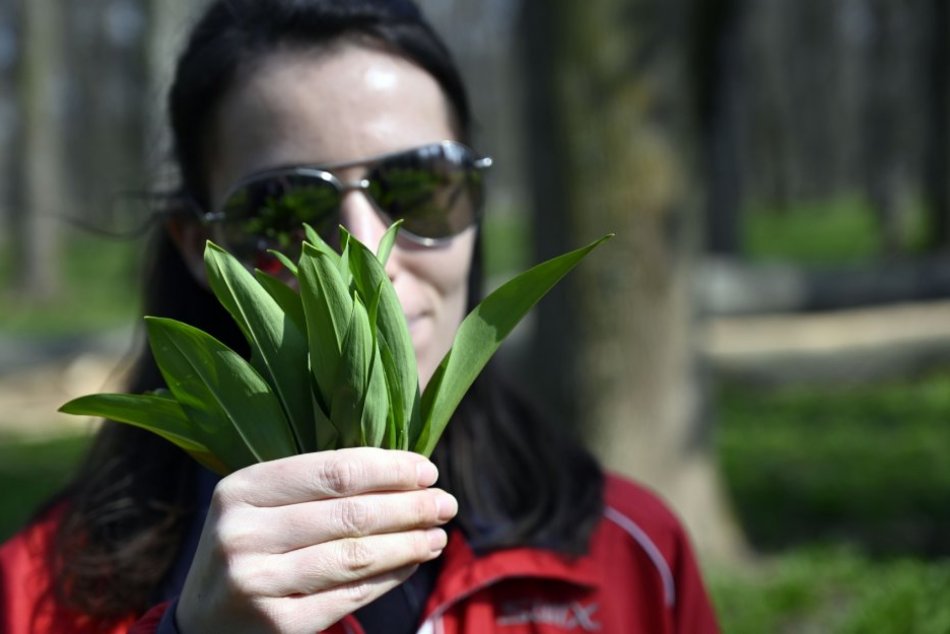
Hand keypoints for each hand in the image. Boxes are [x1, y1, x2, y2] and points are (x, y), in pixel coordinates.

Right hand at [175, 448, 456, 633]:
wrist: (202, 621)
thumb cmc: (250, 548)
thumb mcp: (262, 506)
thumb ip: (318, 485)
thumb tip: (407, 471)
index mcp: (241, 489)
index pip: (333, 470)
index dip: (389, 469)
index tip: (428, 470)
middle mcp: (243, 533)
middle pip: (351, 513)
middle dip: (410, 506)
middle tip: (447, 503)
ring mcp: (257, 582)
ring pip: (355, 556)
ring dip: (408, 544)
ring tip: (438, 535)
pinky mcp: (277, 624)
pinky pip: (351, 595)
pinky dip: (390, 577)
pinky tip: (412, 563)